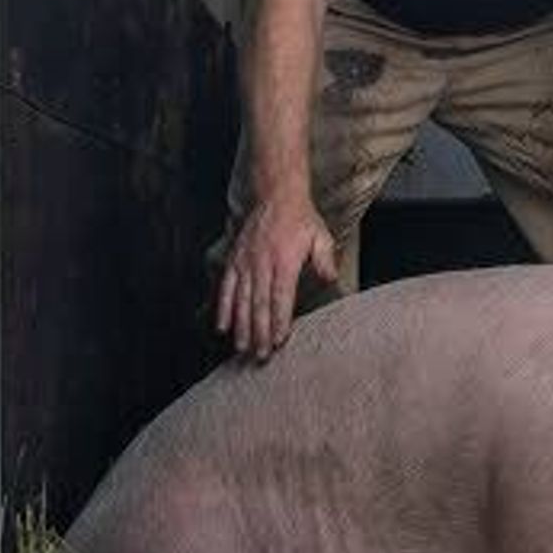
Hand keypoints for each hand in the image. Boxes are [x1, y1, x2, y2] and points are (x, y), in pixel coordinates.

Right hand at [216, 195, 337, 360]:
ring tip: (242, 348)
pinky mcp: (234, 261)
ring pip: (241, 300)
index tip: (280, 341)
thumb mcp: (321, 236)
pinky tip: (222, 327)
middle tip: (261, 356)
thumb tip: (331, 279)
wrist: (276, 196)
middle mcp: (261, 264)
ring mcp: (245, 263)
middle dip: (260, 332)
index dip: (279, 320)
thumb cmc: (301, 220)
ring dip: (241, 326)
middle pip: (259, 304)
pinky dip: (223, 308)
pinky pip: (225, 288)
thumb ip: (325, 259)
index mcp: (284, 260)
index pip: (281, 297)